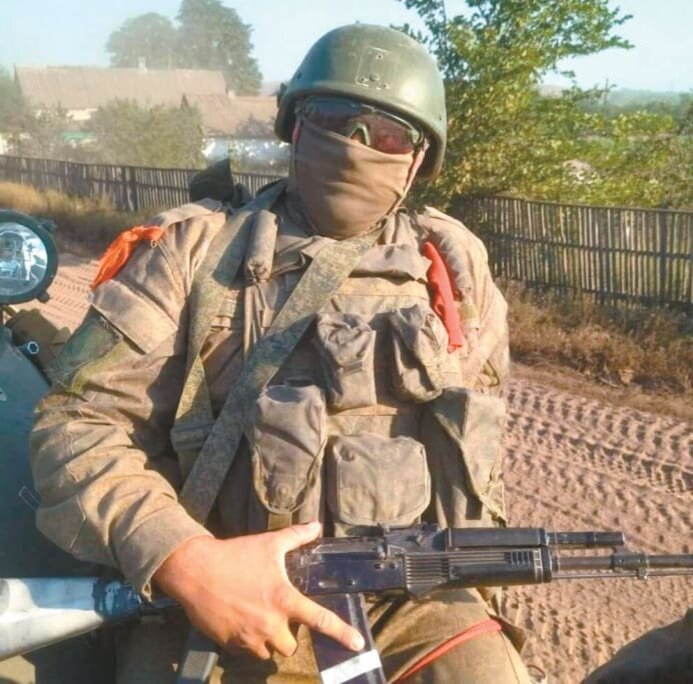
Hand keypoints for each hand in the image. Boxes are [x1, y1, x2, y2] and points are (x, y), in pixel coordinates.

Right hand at [153, 522, 364, 659]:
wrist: (195, 570)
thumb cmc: (235, 555)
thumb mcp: (269, 543)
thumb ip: (296, 537)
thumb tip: (316, 525)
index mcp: (284, 599)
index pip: (321, 620)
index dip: (342, 633)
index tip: (358, 644)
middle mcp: (270, 623)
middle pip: (291, 646)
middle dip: (289, 635)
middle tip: (279, 617)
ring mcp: (249, 637)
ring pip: (269, 652)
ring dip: (269, 641)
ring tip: (260, 620)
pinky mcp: (230, 644)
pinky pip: (246, 652)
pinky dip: (248, 642)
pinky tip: (242, 622)